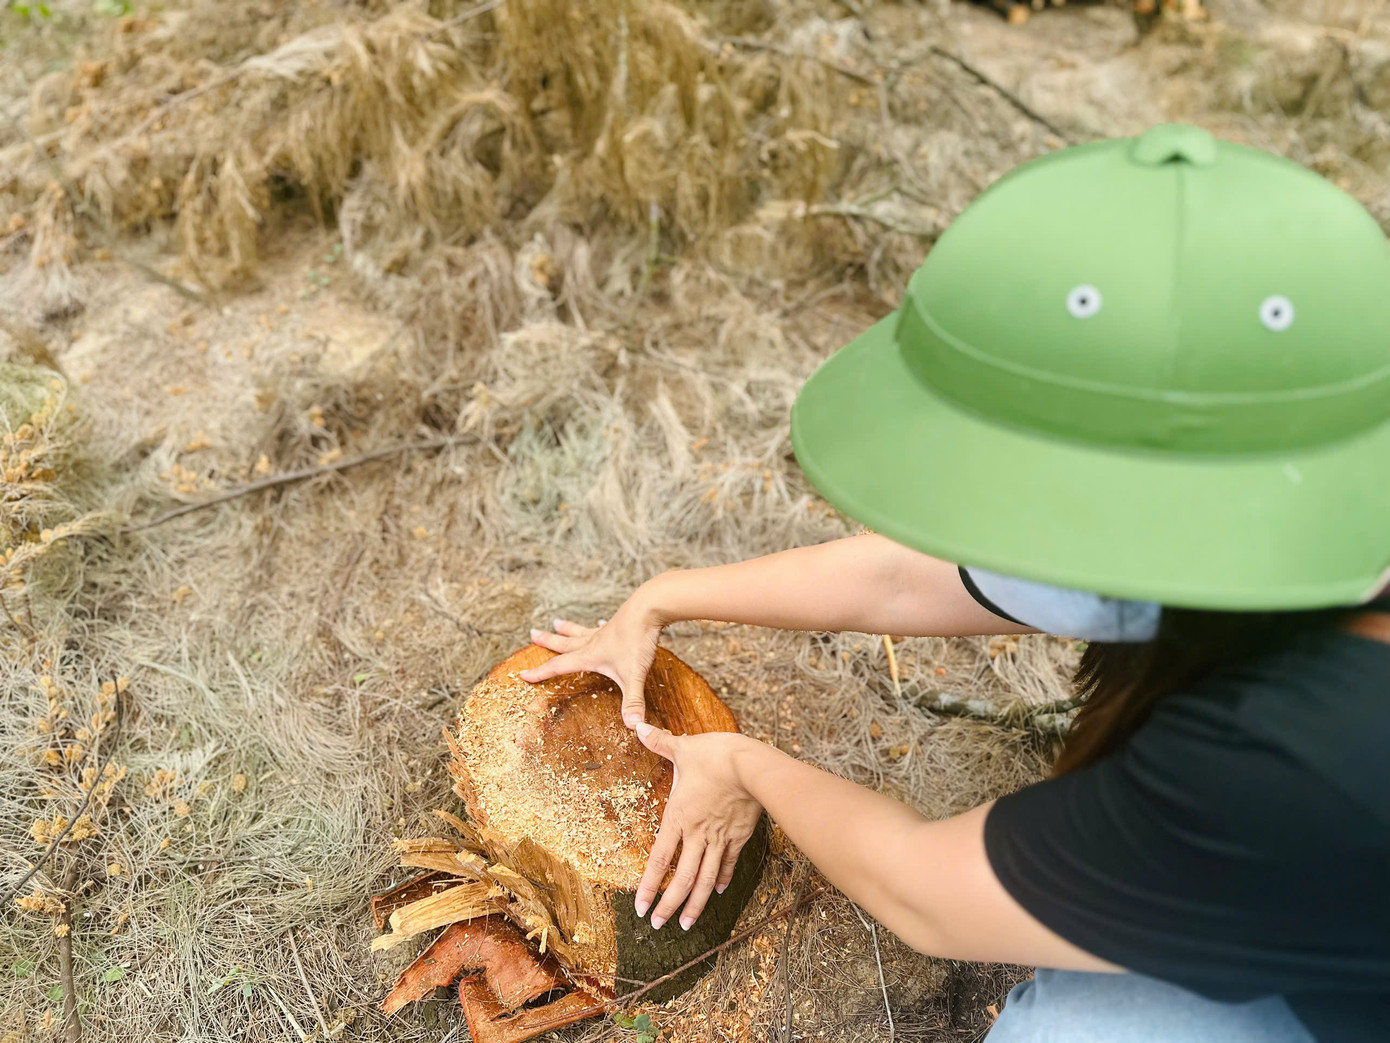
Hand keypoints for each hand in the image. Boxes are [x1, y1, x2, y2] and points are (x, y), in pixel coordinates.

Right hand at [520, 586, 664, 727]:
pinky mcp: (619, 622)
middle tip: (532, 633)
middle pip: (565, 643)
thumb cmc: (638, 640)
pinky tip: (600, 623)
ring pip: (581, 631)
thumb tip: (633, 726)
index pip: (559, 666)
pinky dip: (598, 626)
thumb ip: (632, 701)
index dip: (540, 673)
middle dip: (547, 641)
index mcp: (590, 655)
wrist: (650, 607)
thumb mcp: (634, 675)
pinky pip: (603, 626)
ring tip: (556, 622)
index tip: (522, 675)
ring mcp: (606, 631)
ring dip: (568, 629)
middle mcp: (593, 642)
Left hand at [632, 724, 762, 930]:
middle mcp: (697, 834)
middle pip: (682, 878)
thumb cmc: (715, 755)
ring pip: (706, 879)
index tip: (640, 908)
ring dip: (695, 903)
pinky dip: (723, 879)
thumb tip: (638, 725)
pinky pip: (729, 863)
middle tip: (658, 926)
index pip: (659, 860)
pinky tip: (720, 893)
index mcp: (678, 817)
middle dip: (668, 905)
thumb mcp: (683, 747)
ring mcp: (720, 838)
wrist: (752, 765)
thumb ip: (660, 742)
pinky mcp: (739, 836)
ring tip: (686, 924)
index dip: (649, 886)